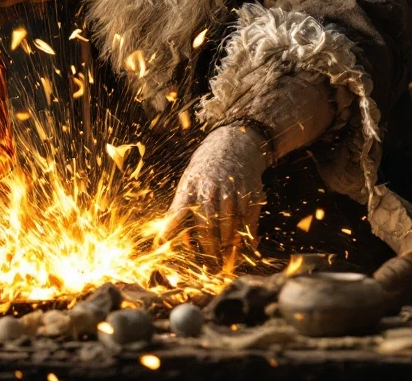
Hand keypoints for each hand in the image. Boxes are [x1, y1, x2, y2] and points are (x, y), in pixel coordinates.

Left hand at [155, 124, 267, 270]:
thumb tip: (166, 239)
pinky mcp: (249, 194)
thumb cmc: (204, 173)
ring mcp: (231, 192)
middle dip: (209, 246)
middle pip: (208, 223)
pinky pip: (248, 220)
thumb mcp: (188, 184)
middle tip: (211, 265)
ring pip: (229, 224)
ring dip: (228, 244)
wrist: (232, 146)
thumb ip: (180, 209)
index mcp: (190, 188)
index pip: (177, 212)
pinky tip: (246, 247)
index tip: (162, 246)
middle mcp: (210, 190)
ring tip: (227, 259)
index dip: (170, 230)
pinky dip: (247, 236)